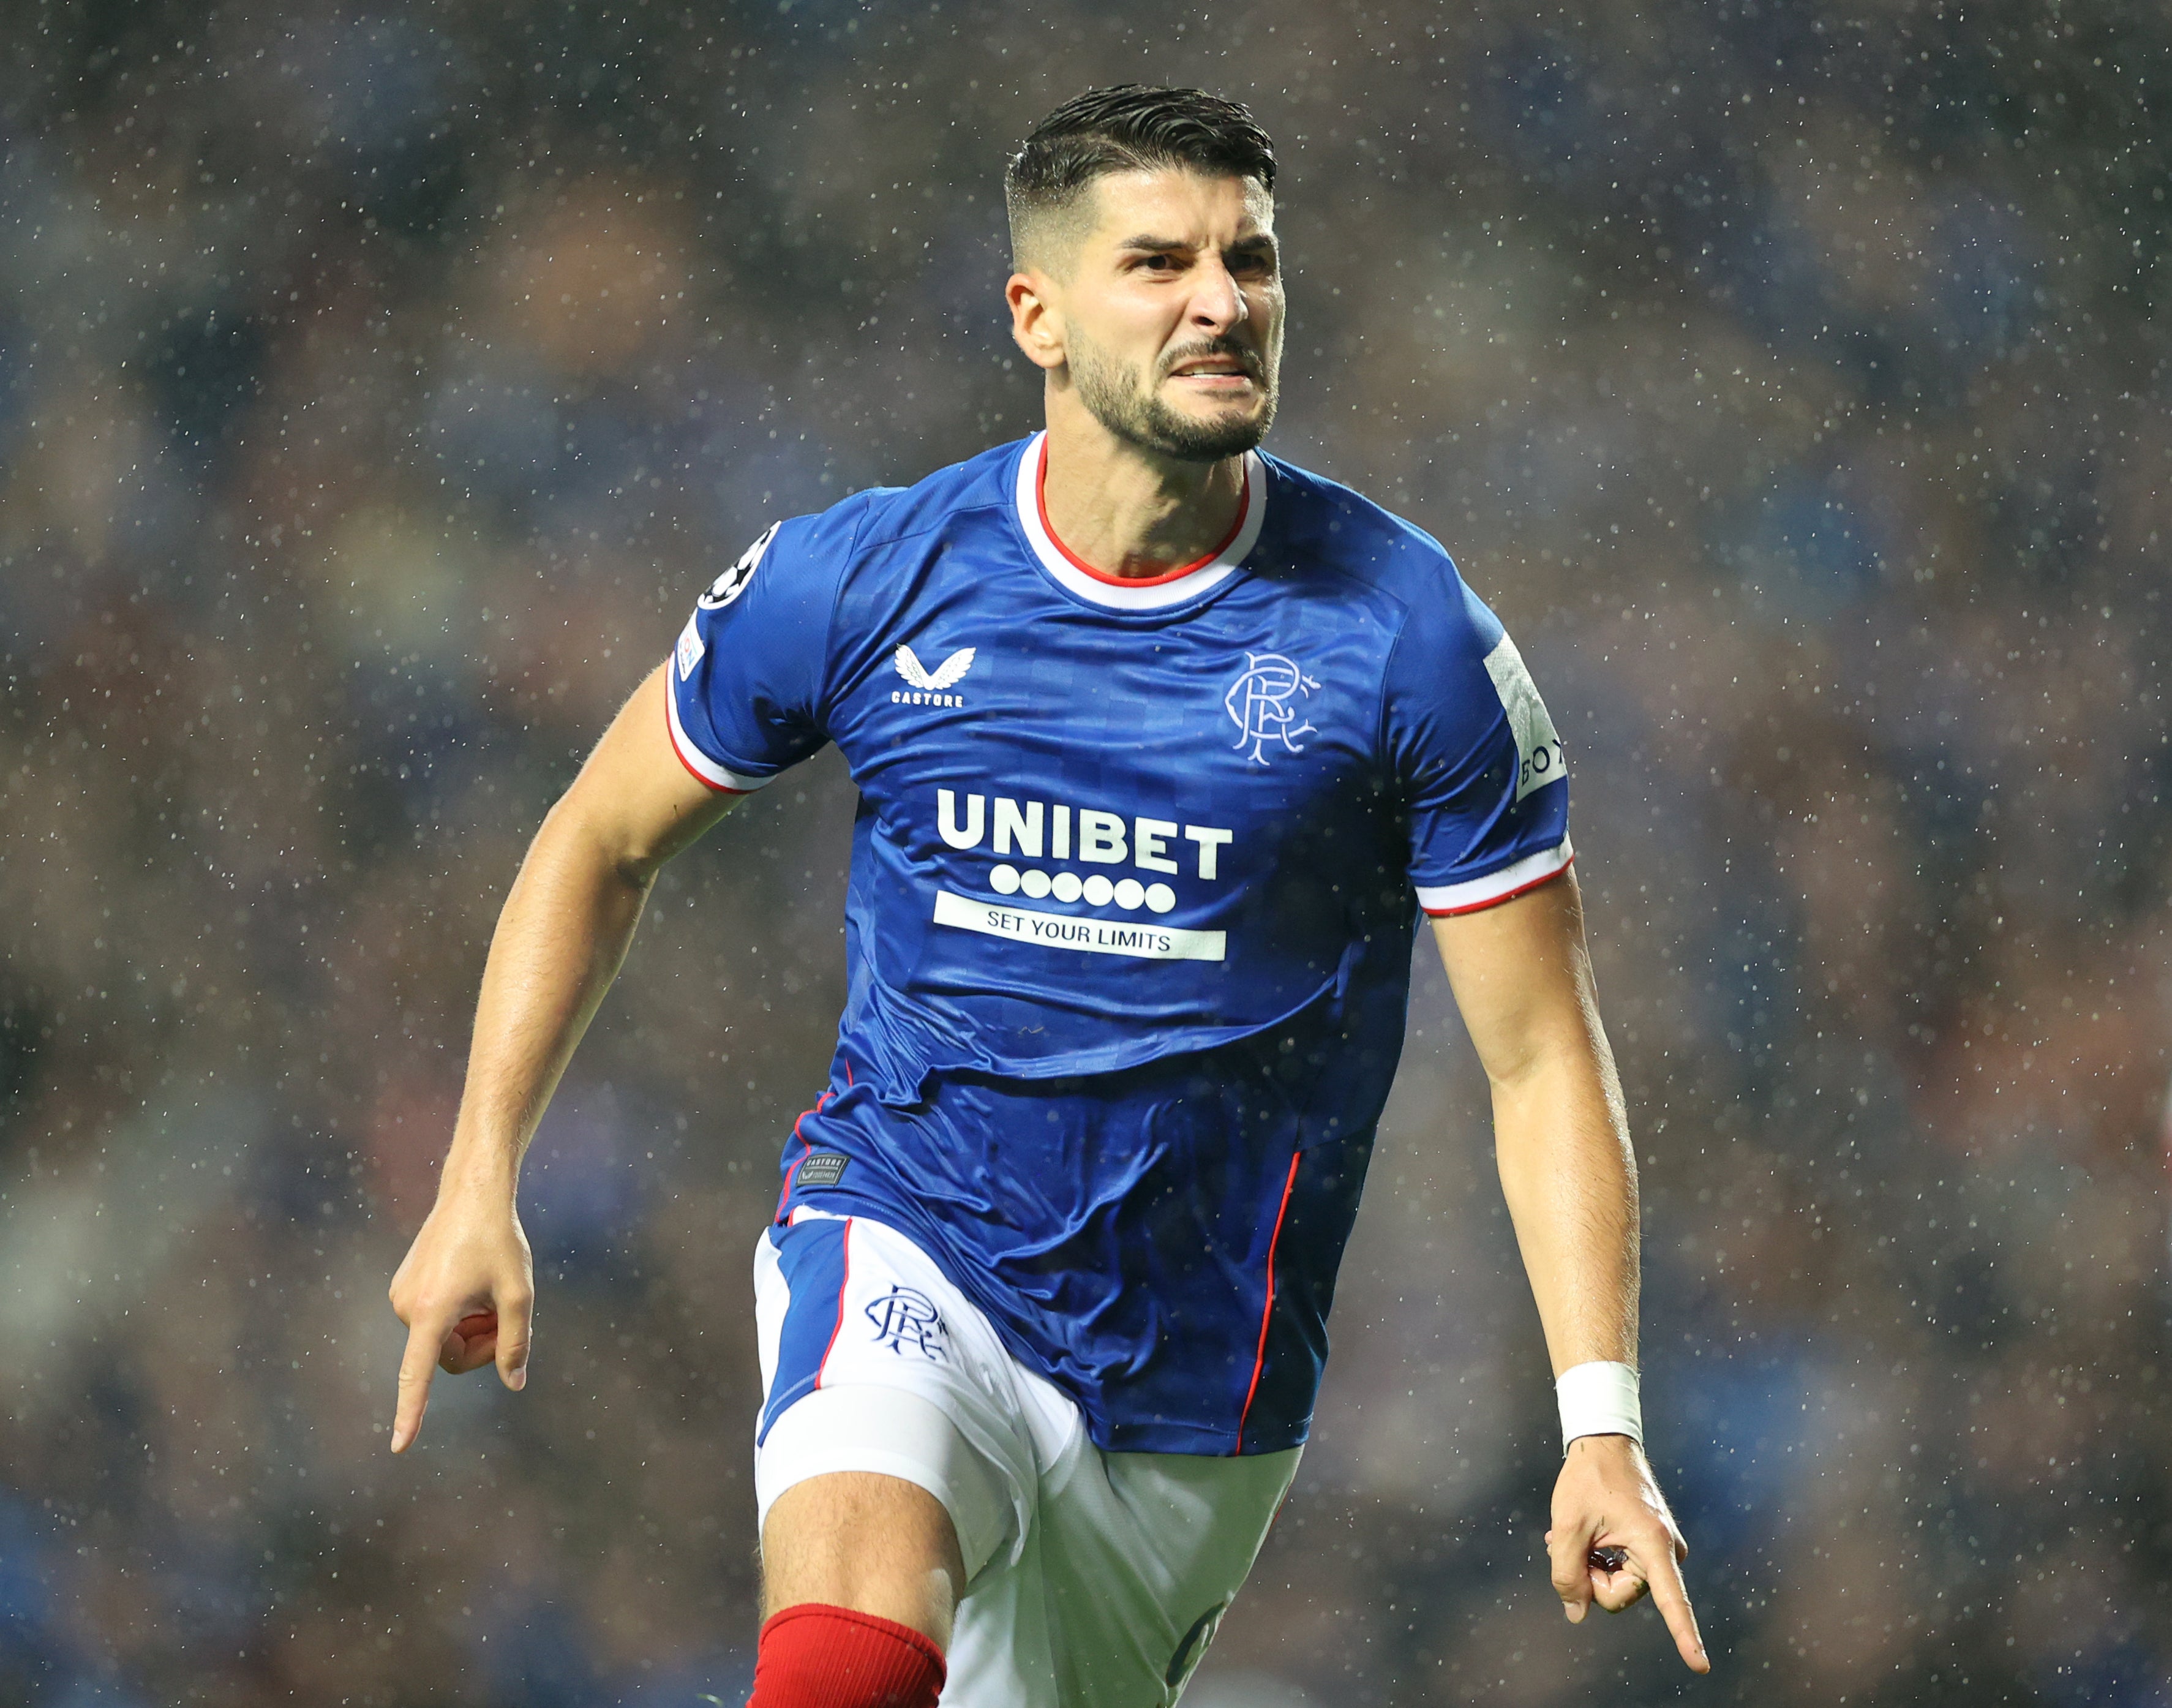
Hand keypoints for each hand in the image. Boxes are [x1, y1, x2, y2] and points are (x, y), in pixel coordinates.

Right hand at [386, 1182, 534, 1452]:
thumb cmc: (498, 1241)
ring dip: (472, 1329)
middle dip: (481, 1347)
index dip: (411, 1412)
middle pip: (448, 1358)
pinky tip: (475, 1284)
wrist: (472, 1194)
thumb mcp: (519, 1293)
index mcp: (432, 1313)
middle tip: (507, 1319)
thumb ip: (516, 1343)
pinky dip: (458, 1315)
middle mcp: (407, 1307)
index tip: (399, 1445)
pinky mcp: (403, 1288)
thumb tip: (513, 1383)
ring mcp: (401, 1297)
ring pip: (442, 1340)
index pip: (418, 1374)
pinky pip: (433, 1322)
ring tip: (492, 1295)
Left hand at [1545, 1434, 1708, 1672]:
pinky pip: (1624, 1569)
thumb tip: (1576, 1614)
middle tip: (1573, 1543)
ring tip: (1578, 1534)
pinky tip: (1587, 1537)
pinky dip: (1601, 1559)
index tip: (1701, 1666)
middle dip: (1591, 1576)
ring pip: (1618, 1584)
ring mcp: (1661, 1549)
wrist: (1603, 1442)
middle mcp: (1666, 1551)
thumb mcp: (1566, 1526)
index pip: (1672, 1600)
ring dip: (1592, 1565)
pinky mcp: (1653, 1545)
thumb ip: (1566, 1573)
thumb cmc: (1587, 1479)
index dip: (1686, 1636)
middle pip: (1620, 1595)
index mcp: (1653, 1544)